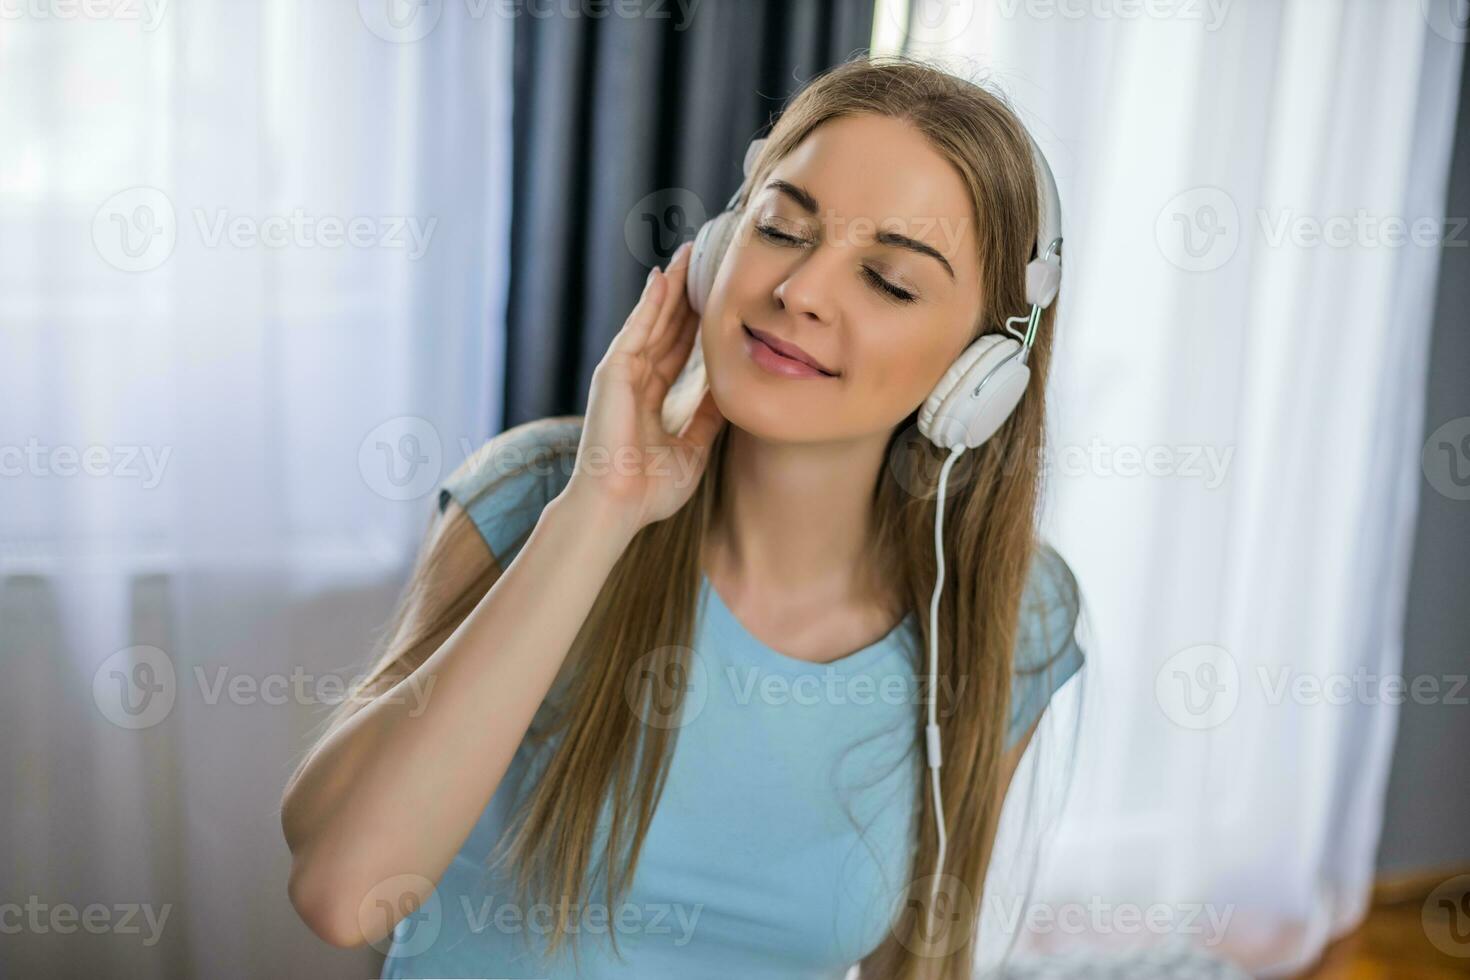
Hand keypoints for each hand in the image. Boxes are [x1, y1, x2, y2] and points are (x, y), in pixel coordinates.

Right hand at [565, 241, 726, 535]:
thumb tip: (729, 394)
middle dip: (684, 294)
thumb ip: (707, 419)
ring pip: (652, 321)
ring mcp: (622, 374)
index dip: (696, 323)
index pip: (678, 350)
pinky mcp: (613, 373)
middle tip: (704, 259)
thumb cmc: (649, 490)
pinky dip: (649, 303)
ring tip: (687, 254)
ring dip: (669, 287)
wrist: (618, 507)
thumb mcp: (693, 449)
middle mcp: (635, 381)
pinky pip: (636, 330)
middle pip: (666, 327)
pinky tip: (664, 278)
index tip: (715, 296)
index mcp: (651, 399)